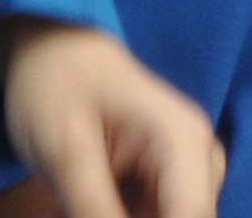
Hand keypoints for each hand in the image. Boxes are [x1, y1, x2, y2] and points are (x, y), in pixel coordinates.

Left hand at [0, 21, 222, 217]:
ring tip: (70, 202)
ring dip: (116, 217)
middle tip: (73, 206)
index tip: (96, 216)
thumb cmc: (56, 84)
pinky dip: (115, 217)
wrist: (51, 50)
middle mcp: (200, 160)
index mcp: (184, 143)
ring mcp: (186, 172)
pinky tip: (77, 206)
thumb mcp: (66, 152)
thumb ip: (94, 212)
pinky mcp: (168, 182)